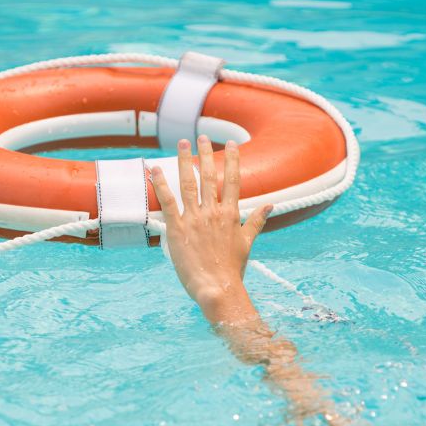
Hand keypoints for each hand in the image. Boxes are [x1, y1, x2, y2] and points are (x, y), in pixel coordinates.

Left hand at [149, 135, 271, 323]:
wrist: (218, 288)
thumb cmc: (233, 269)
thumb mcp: (247, 243)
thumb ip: (257, 221)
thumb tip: (269, 206)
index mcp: (231, 215)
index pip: (233, 180)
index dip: (232, 160)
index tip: (230, 144)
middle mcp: (213, 212)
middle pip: (209, 176)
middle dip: (205, 154)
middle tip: (201, 137)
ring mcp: (195, 219)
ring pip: (188, 183)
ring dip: (184, 161)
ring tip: (181, 143)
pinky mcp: (178, 229)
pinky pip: (168, 202)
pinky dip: (161, 184)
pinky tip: (155, 169)